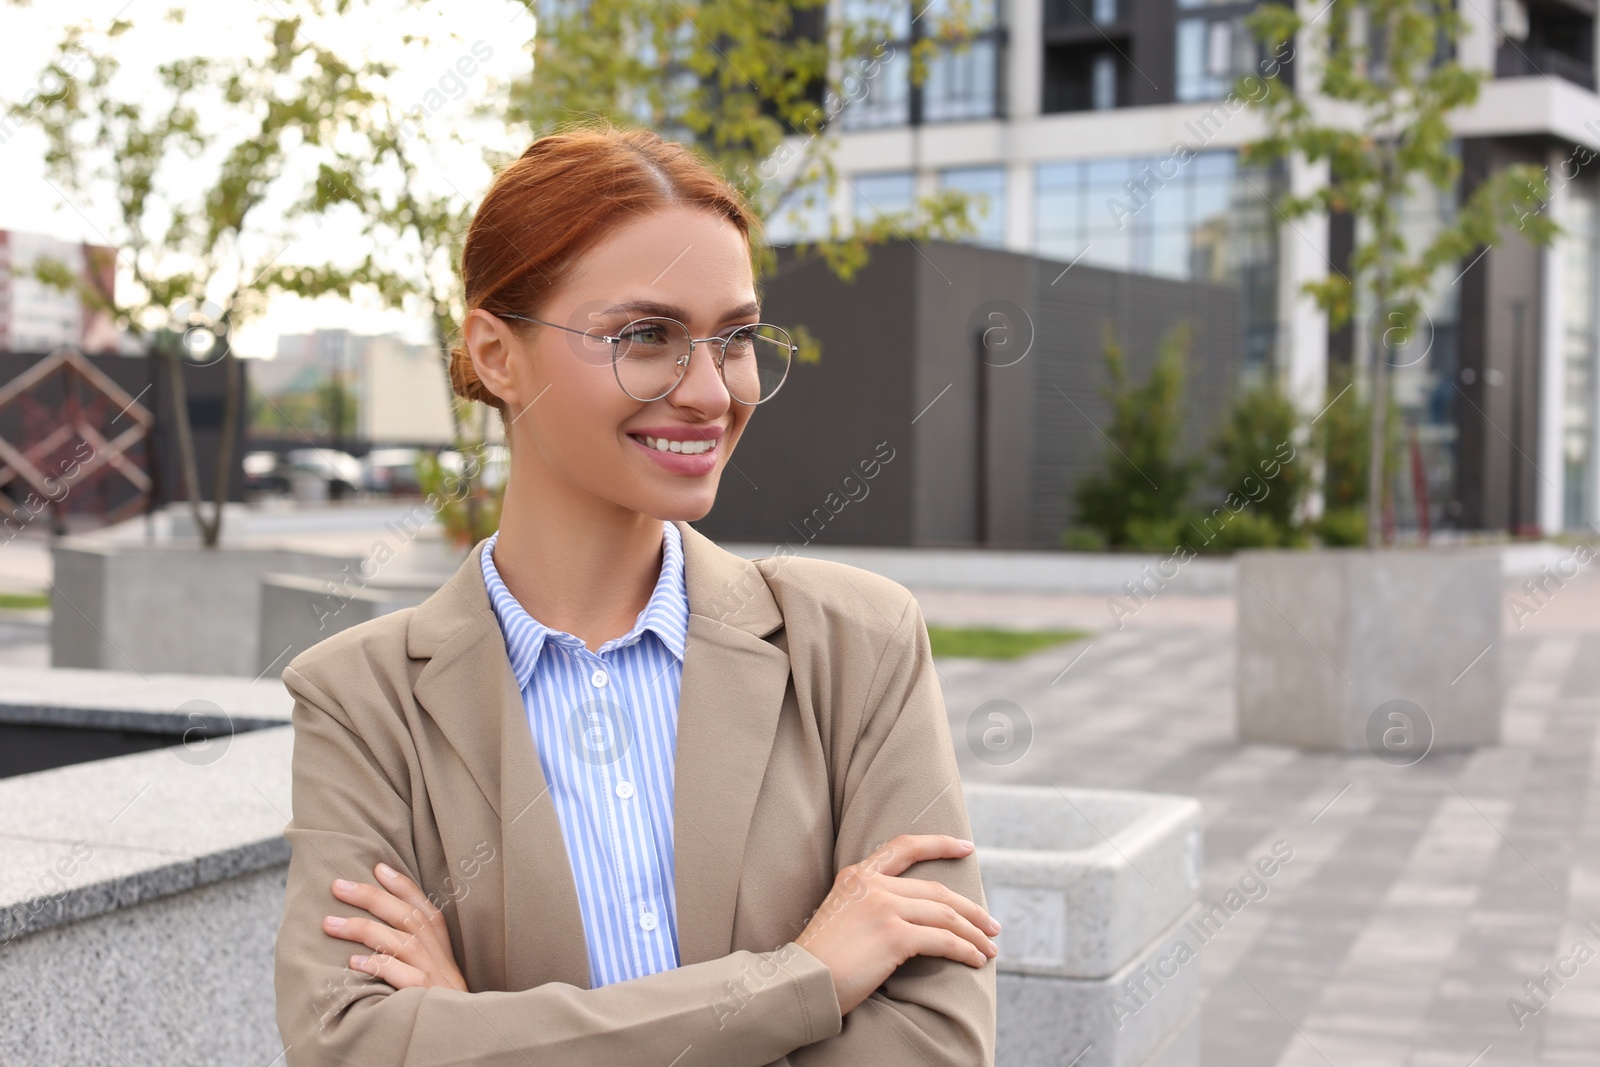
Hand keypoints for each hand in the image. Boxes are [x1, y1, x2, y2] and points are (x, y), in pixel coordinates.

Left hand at [323, 862, 467, 991]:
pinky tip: (352, 961)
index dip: (402, 885)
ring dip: (362, 928)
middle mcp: (438, 957)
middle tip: (338, 885)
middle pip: (406, 917)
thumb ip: (417, 946)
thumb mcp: (436, 969)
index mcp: (441, 946)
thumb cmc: (440, 1003)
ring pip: (399, 941)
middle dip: (371, 897)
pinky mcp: (423, 997)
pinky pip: (399, 976)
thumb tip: (381, 922)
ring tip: (329, 923)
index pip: (423, 906)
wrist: (461, 1034)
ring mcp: (432, 976)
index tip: (377, 867)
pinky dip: (377, 965)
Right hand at [795, 834, 998, 1014]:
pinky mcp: (894, 936)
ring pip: (945, 916)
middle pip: (937, 891)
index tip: (966, 846)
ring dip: (974, 934)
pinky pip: (943, 941)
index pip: (905, 847)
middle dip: (971, 910)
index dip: (940, 844)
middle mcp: (872, 885)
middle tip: (992, 924)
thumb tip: (913, 914)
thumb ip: (870, 904)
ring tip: (990, 947)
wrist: (801, 982)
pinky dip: (965, 951)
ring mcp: (884, 908)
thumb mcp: (842, 914)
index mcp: (857, 875)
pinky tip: (976, 960)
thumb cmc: (821, 959)